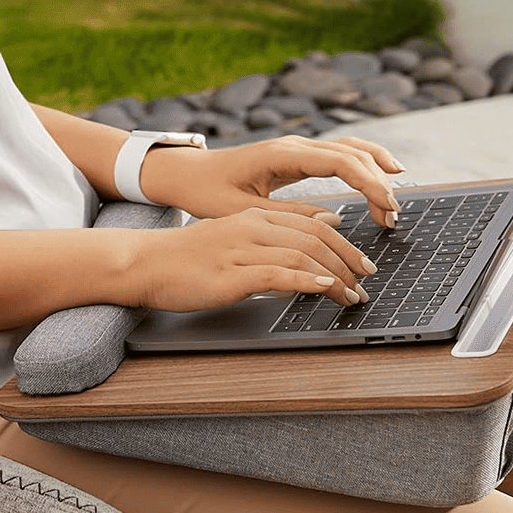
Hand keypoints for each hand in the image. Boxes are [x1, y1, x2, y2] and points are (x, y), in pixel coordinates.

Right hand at [124, 206, 373, 311]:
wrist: (145, 263)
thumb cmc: (187, 256)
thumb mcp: (232, 238)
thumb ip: (268, 237)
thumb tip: (309, 241)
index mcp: (253, 216)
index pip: (311, 224)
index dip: (343, 244)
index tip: (363, 264)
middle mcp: (251, 227)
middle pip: (314, 238)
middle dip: (348, 261)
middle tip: (368, 281)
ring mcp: (241, 249)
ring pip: (302, 255)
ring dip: (336, 277)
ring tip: (352, 296)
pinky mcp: (231, 274)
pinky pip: (278, 274)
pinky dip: (307, 281)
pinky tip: (325, 289)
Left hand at [139, 134, 403, 229]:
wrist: (187, 173)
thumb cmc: (207, 192)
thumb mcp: (243, 211)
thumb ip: (287, 216)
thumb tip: (332, 220)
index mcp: (282, 155)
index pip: (340, 162)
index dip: (369, 183)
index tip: (386, 208)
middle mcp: (294, 144)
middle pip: (352, 154)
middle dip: (379, 183)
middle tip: (393, 218)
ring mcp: (298, 146)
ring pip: (351, 148)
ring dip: (376, 171)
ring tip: (393, 203)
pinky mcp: (298, 154)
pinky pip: (340, 152)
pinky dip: (365, 161)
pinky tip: (383, 173)